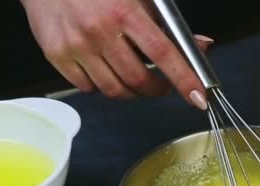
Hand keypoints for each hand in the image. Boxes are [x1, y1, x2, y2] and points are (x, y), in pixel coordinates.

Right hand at [21, 0, 210, 107]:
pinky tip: (105, 71)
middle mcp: (100, 30)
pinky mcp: (57, 56)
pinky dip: (102, 86)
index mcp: (125, 12)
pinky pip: (88, 88)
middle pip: (139, 80)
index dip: (183, 79)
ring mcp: (76, 45)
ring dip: (132, 92)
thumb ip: (169, 24)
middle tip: (162, 85)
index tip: (198, 97)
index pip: (163, 53)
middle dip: (157, 89)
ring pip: (114, 90)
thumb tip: (202, 46)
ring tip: (135, 79)